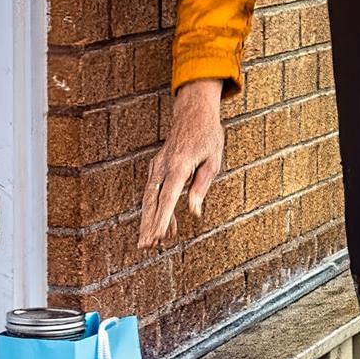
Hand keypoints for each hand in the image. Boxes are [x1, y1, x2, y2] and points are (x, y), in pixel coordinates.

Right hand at [139, 78, 224, 247]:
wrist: (193, 112)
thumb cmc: (207, 135)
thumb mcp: (213, 160)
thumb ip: (201, 186)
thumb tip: (194, 211)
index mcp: (180, 165)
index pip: (168, 197)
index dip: (162, 218)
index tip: (157, 236)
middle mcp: (164, 166)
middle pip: (152, 200)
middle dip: (148, 224)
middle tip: (146, 246)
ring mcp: (158, 165)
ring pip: (149, 196)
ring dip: (148, 219)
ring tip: (150, 243)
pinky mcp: (157, 165)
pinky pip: (154, 190)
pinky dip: (156, 208)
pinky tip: (163, 224)